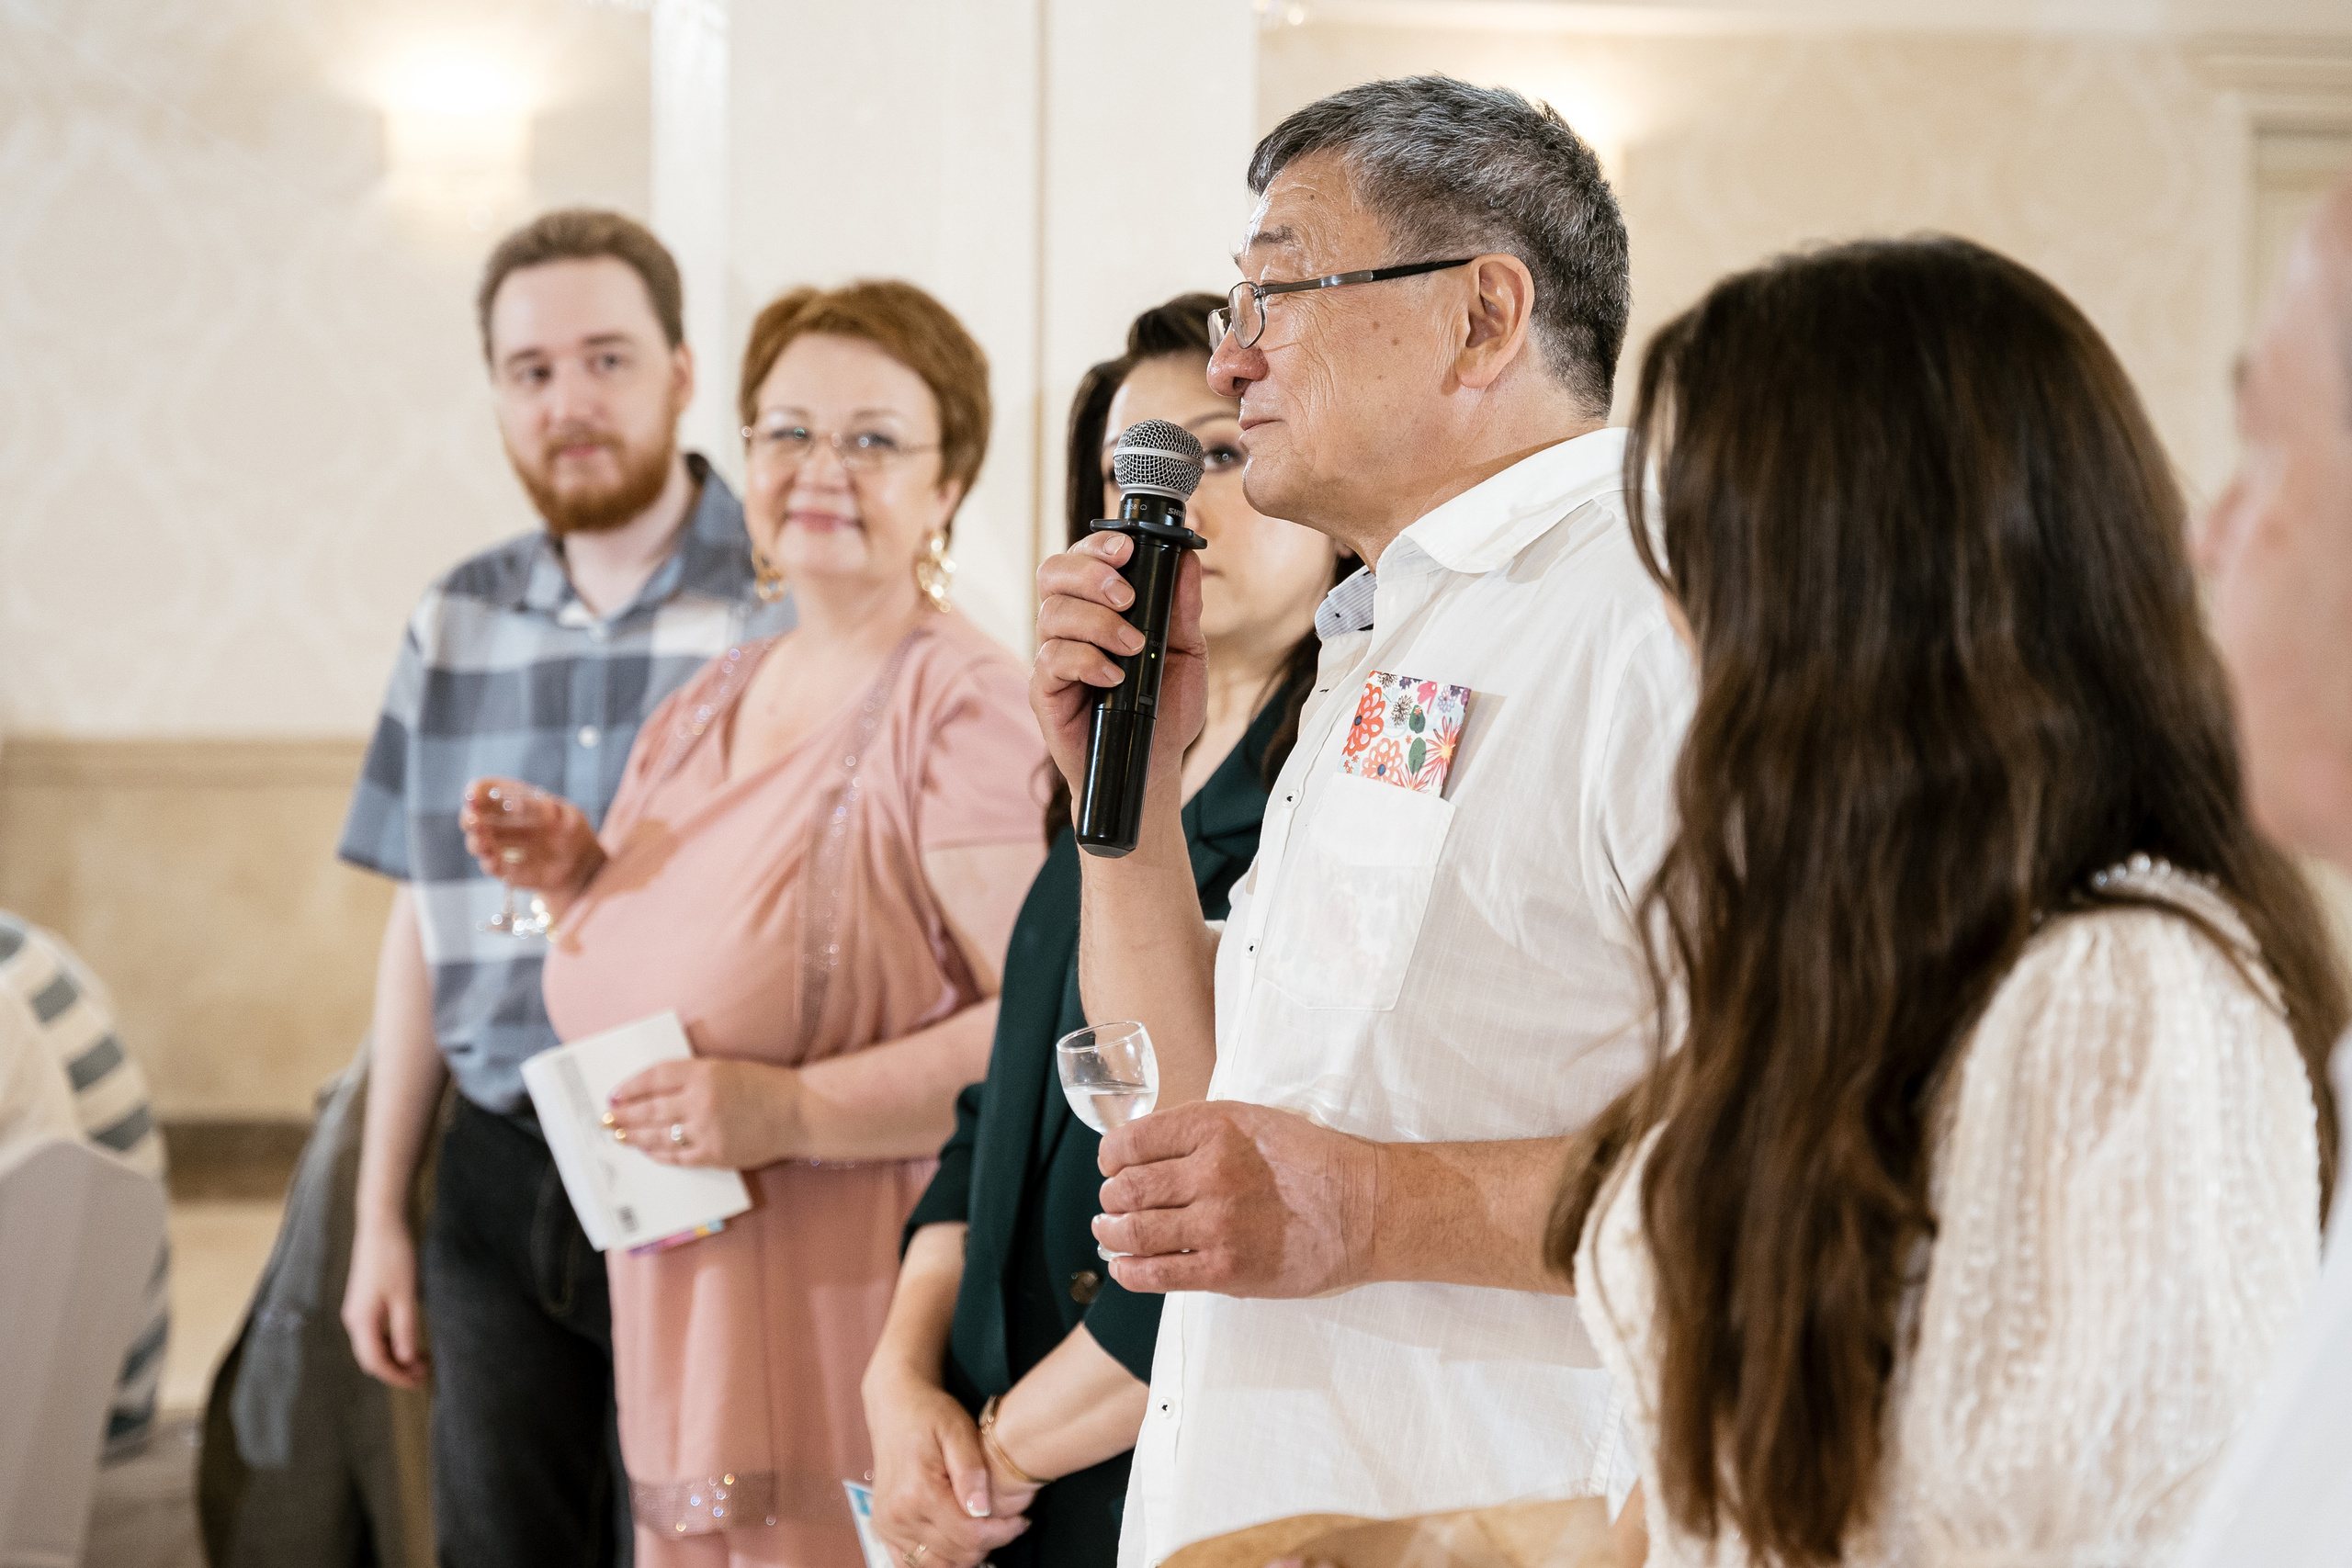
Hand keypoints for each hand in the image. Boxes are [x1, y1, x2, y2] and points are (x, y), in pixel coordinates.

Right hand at [342, 1215, 429, 1388]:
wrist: (381, 1224)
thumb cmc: (393, 1256)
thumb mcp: (405, 1296)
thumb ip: (405, 1329)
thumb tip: (405, 1360)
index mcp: (361, 1321)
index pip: (376, 1363)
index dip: (397, 1377)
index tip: (419, 1382)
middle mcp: (354, 1319)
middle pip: (372, 1357)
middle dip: (397, 1368)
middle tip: (425, 1372)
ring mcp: (357, 1310)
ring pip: (373, 1345)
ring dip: (395, 1355)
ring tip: (421, 1358)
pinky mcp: (364, 1301)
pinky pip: (375, 1331)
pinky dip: (391, 1340)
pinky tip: (409, 1339)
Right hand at [460, 777, 601, 893]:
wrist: (580, 865)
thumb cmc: (574, 832)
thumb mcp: (567, 815)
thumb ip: (543, 807)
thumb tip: (515, 803)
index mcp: (514, 799)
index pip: (486, 789)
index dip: (475, 791)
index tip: (473, 797)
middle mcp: (500, 821)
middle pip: (472, 815)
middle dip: (468, 818)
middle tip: (473, 821)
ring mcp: (499, 844)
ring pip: (476, 841)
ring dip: (475, 841)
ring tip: (483, 844)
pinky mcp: (502, 866)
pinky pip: (488, 865)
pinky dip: (488, 863)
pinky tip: (493, 861)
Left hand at [605, 1056, 797, 1168]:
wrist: (798, 1112)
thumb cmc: (764, 1086)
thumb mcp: (726, 1069)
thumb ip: (692, 1078)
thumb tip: (653, 1093)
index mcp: (705, 1073)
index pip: (655, 1078)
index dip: (631, 1087)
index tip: (616, 1094)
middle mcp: (702, 1101)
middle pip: (650, 1109)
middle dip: (624, 1115)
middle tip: (606, 1119)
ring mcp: (707, 1130)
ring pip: (658, 1135)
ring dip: (634, 1136)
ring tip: (619, 1136)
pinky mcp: (715, 1154)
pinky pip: (678, 1156)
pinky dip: (659, 1154)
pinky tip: (647, 1151)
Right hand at [863, 1364, 1033, 1567]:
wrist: (895, 1406)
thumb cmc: (930, 1413)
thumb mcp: (958, 1429)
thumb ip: (971, 1471)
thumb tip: (982, 1510)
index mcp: (917, 1492)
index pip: (969, 1535)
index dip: (1002, 1533)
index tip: (1022, 1520)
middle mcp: (898, 1516)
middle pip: (957, 1554)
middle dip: (989, 1542)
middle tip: (1007, 1521)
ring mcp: (887, 1526)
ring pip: (938, 1565)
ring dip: (966, 1555)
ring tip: (985, 1531)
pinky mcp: (884, 1529)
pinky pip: (912, 1564)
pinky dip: (940, 1561)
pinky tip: (959, 1544)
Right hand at [1030, 532, 1206, 797]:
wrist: (1152, 765)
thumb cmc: (1164, 708)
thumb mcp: (1187, 652)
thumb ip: (1184, 608)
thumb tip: (1188, 559)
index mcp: (1099, 607)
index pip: (1081, 558)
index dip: (1097, 545)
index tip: (1126, 548)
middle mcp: (1070, 624)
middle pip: (1053, 572)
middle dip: (1089, 574)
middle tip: (1125, 596)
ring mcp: (1054, 656)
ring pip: (1053, 613)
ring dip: (1097, 624)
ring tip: (1133, 647)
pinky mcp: (1045, 691)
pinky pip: (1051, 659)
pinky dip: (1086, 661)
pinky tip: (1113, 677)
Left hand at [1095, 1102, 1377, 1297]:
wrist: (1364, 1208)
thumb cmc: (1311, 1161)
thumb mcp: (1252, 1120)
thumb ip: (1200, 1132)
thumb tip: (1145, 1152)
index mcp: (1214, 1126)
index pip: (1131, 1142)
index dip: (1111, 1157)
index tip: (1113, 1166)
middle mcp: (1210, 1171)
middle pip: (1125, 1188)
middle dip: (1110, 1198)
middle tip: (1111, 1204)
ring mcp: (1217, 1223)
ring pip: (1133, 1231)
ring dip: (1111, 1234)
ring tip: (1110, 1233)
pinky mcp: (1226, 1269)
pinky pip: (1157, 1273)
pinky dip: (1130, 1272)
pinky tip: (1125, 1267)